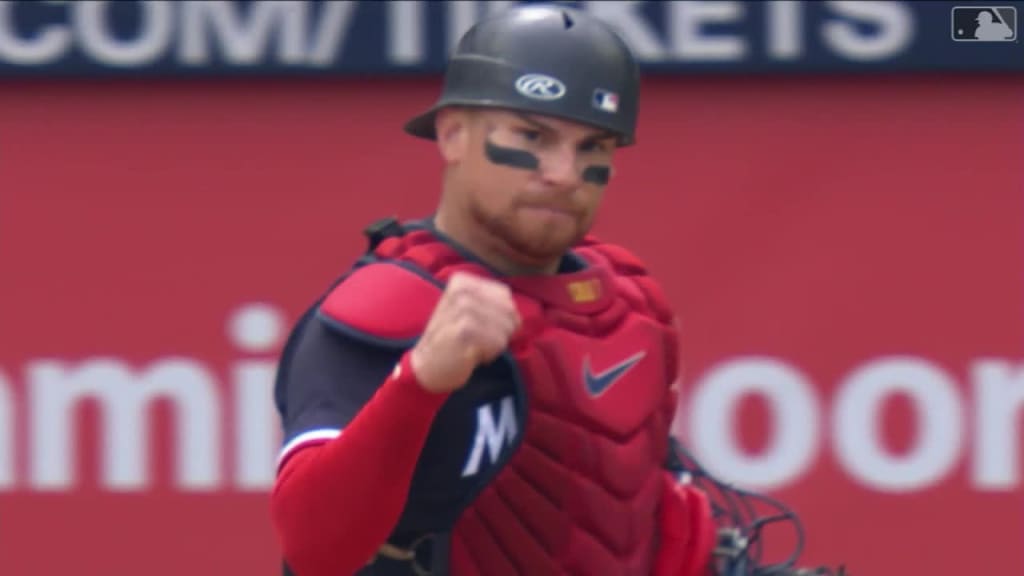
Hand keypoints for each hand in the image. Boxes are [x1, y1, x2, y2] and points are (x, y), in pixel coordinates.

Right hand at [410, 272, 520, 392]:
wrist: (425, 366)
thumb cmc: (453, 340)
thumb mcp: (469, 312)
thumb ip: (494, 306)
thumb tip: (519, 319)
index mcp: (463, 282)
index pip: (505, 296)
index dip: (502, 317)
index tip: (481, 327)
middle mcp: (462, 290)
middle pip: (509, 311)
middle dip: (501, 332)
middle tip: (478, 341)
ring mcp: (463, 309)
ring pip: (506, 328)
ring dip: (495, 345)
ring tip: (473, 347)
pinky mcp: (465, 330)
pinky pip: (499, 343)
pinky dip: (490, 354)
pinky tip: (471, 355)